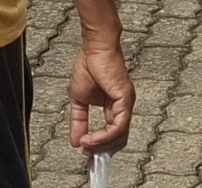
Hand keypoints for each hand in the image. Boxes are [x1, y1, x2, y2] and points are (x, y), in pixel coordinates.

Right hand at [69, 36, 134, 153]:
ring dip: (101, 146)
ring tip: (86, 146)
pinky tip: (91, 138)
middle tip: (87, 154)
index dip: (100, 148)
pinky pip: (118, 126)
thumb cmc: (89, 65)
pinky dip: (104, 136)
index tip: (87, 155)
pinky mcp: (125, 99)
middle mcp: (123, 107)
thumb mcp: (79, 100)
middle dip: (102, 151)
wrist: (94, 48)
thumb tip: (75, 141)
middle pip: (119, 140)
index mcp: (114, 107)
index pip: (113, 135)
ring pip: (120, 136)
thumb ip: (79, 121)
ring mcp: (126, 103)